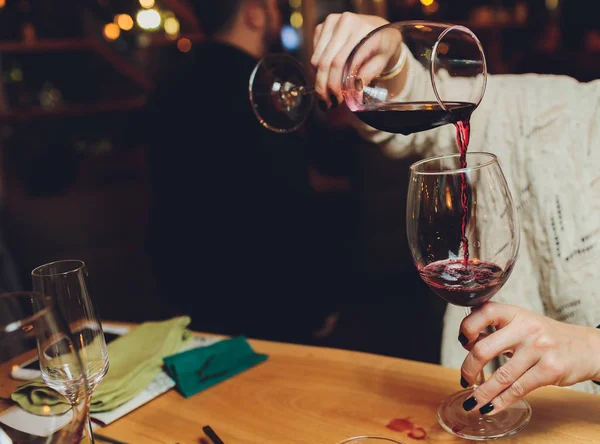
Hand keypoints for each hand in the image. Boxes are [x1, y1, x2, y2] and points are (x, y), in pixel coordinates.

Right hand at [311, 13, 389, 107]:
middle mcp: (345, 22)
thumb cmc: (381, 46)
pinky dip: (318, 69)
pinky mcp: (322, 26)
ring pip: (317, 60)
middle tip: (326, 102)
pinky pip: (314, 54)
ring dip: (320, 80)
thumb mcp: (381, 62)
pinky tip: (329, 74)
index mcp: (361, 30)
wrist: (378, 27)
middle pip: (325, 63)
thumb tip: (354, 99)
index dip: (335, 85)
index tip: (336, 101)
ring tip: (327, 92)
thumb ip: (367, 78)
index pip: (339, 63)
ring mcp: (332, 22)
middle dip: (324, 86)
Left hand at [459, 302, 599, 415]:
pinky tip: (491, 407)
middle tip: (464, 378)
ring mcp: (539, 349)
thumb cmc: (546, 336)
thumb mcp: (522, 323)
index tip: (462, 341)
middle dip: (468, 368)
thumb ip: (497, 330)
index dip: (467, 327)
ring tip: (472, 402)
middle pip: (484, 349)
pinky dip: (501, 401)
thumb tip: (466, 344)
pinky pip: (518, 389)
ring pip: (501, 375)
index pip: (485, 312)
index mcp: (516, 313)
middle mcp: (526, 328)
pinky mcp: (550, 370)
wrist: (586, 347)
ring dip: (482, 393)